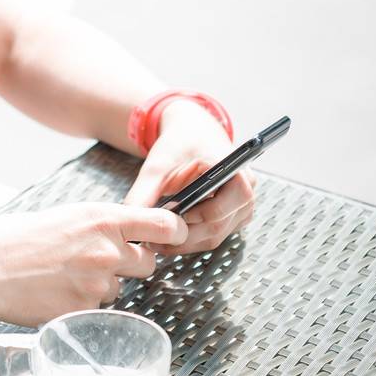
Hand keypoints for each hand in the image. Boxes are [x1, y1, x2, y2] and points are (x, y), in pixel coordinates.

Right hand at [0, 202, 186, 327]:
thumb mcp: (67, 216)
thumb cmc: (16, 239)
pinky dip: (83, 305)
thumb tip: (133, 235)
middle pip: (149, 262)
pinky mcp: (85, 312)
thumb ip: (104, 225)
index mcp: (103, 218)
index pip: (167, 225)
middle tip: (96, 261)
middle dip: (131, 264)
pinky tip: (57, 294)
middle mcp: (107, 250)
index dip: (173, 233)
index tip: (170, 238)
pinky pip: (99, 310)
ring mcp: (97, 284)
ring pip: (121, 288)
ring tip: (65, 277)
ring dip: (103, 286)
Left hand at [122, 101, 255, 255]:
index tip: (166, 224)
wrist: (192, 134)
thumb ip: (143, 194)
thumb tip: (129, 222)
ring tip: (157, 240)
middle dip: (184, 236)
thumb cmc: (178, 146)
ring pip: (216, 236)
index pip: (220, 208)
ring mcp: (243, 206)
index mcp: (234, 172)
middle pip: (217, 227)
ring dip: (186, 242)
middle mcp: (246, 191)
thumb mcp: (157, 167)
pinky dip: (192, 239)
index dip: (193, 220)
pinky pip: (214, 235)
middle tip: (153, 240)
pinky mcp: (234, 217)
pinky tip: (169, 236)